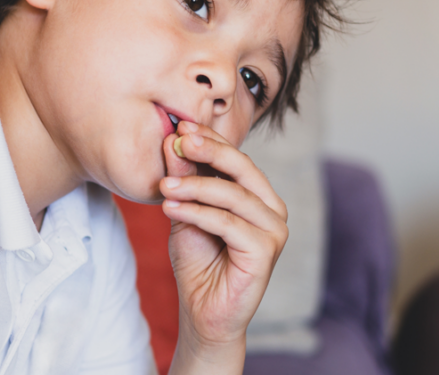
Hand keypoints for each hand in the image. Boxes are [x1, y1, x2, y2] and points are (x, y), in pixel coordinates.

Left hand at [160, 121, 288, 373]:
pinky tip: (170, 210)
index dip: (210, 140)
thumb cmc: (198, 263)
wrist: (202, 311)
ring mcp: (273, 230)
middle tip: (178, 141)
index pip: (236, 159)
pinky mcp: (266, 251)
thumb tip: (172, 141)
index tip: (180, 128)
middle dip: (209, 151)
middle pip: (243, 168)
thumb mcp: (185, 212)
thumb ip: (184, 180)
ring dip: (195, 187)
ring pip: (233, 195)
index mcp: (257, 195)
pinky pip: (228, 223)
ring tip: (164, 187)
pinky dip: (197, 213)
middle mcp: (271, 209)